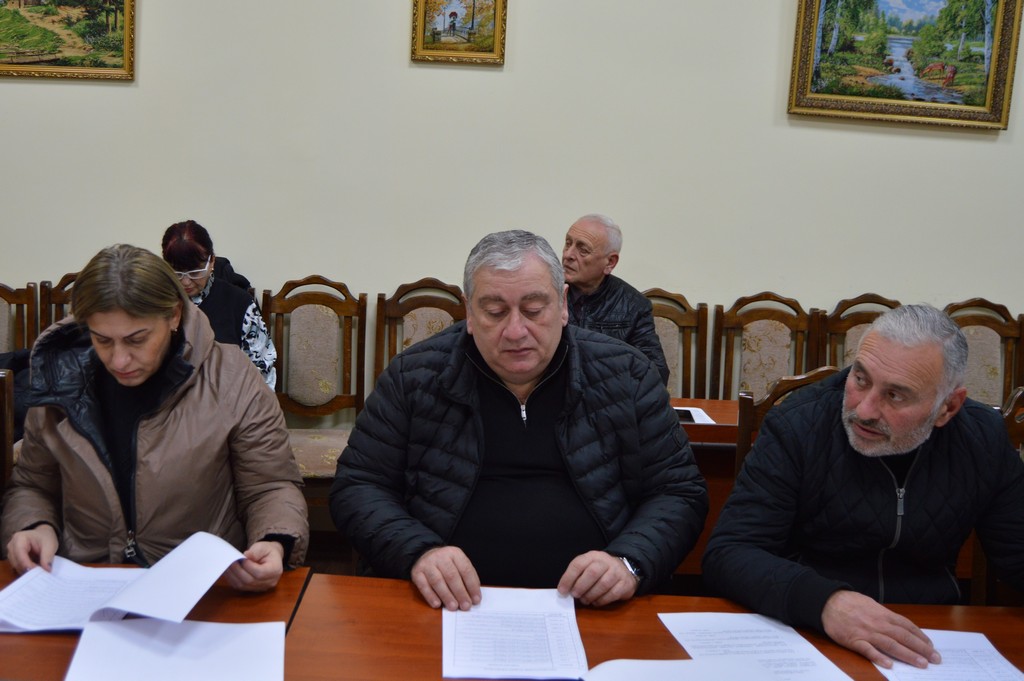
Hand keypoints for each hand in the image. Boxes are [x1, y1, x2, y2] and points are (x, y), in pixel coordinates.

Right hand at [7, 525, 57, 574]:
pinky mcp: (13, 558)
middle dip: (28, 569)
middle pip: (16, 562)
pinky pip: (18, 567)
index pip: (20, 554)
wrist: (43, 535)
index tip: (37, 572)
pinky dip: (26, 570)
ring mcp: (11, 552)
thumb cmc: (46, 537)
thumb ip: (47, 557)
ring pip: (16, 566)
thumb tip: (46, 570)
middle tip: (40, 574)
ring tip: (39, 572)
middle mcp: (12, 545)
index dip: (28, 564)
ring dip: (27, 570)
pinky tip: (35, 571)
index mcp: (19, 538)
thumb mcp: (50, 545)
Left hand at [223, 541, 284, 591]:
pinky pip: (241, 587)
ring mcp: (262, 588)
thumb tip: (245, 555)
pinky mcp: (254, 589)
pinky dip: (233, 580)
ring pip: (244, 585)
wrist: (271, 558)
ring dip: (233, 576)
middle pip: (250, 581)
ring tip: (227, 566)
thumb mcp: (263, 547)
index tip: (240, 558)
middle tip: (229, 561)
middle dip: (238, 571)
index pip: (259, 573)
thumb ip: (255, 552)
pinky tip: (229, 572)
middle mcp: (270, 582)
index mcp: (275, 571)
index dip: (248, 566)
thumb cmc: (267, 551)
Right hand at [410, 546, 480, 610]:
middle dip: (460, 593)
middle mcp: (440, 557)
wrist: (425, 554)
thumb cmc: (446, 564)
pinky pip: (423, 586)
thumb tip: (473, 596)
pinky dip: (430, 596)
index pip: (465, 569)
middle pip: (451, 576)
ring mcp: (427, 564)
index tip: (476, 599)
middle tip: (466, 606)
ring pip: (437, 581)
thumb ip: (466, 578)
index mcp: (454, 553)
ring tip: (453, 607)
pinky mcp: (416, 572)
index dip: (472, 586)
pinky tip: (437, 604)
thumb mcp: (458, 564)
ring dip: (446, 596)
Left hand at [557, 551, 638, 606]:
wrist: (624, 569)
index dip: (568, 578)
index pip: (578, 564)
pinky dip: (601, 600)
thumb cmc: (601, 571)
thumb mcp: (588, 567)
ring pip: (603, 584)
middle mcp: (606, 562)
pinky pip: (613, 594)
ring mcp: (617, 572)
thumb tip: (564, 590)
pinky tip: (596, 602)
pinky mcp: (625, 583)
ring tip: (585, 600)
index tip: (562, 590)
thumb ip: (577, 576)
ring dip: (591, 595)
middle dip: (581, 586)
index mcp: (593, 556)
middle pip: (592, 572)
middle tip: (575, 595)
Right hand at [822, 590, 940, 668]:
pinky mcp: (853, 640)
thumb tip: (899, 625)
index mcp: (882, 614)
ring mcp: (866, 632)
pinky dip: (878, 657)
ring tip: (921, 664)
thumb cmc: (849, 602)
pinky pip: (868, 650)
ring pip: (890, 644)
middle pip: (903, 637)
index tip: (931, 646)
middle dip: (921, 648)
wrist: (828, 602)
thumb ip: (884, 615)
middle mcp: (878, 623)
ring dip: (907, 655)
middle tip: (935, 658)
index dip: (920, 636)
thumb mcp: (870, 604)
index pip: (907, 626)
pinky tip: (889, 664)